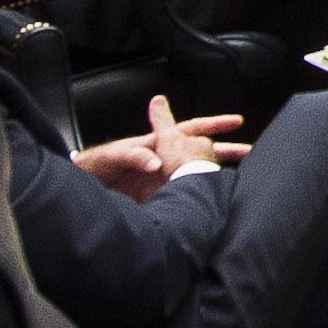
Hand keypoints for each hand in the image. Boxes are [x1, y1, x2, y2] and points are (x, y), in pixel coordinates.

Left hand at [71, 94, 244, 201]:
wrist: (77, 193)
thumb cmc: (90, 169)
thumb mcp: (109, 157)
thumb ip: (131, 154)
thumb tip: (154, 160)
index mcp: (154, 145)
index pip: (188, 129)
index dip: (213, 124)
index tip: (236, 122)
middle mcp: (162, 161)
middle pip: (199, 153)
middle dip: (225, 151)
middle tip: (249, 152)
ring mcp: (160, 181)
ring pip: (194, 176)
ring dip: (214, 176)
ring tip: (238, 181)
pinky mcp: (155, 200)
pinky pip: (181, 195)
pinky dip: (197, 198)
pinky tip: (211, 206)